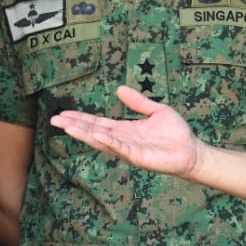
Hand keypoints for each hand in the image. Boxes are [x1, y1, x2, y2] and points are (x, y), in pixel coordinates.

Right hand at [50, 86, 199, 175]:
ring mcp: (128, 149)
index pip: (97, 123)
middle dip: (74, 126)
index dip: (80, 119)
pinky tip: (95, 135)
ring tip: (66, 127)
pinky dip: (107, 141)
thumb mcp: (155, 110)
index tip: (62, 114)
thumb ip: (138, 102)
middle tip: (54, 120)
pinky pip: (120, 148)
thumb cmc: (176, 134)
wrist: (192, 151)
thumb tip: (119, 89)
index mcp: (124, 130)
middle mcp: (122, 140)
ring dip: (84, 134)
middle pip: (93, 132)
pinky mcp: (138, 157)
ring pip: (101, 141)